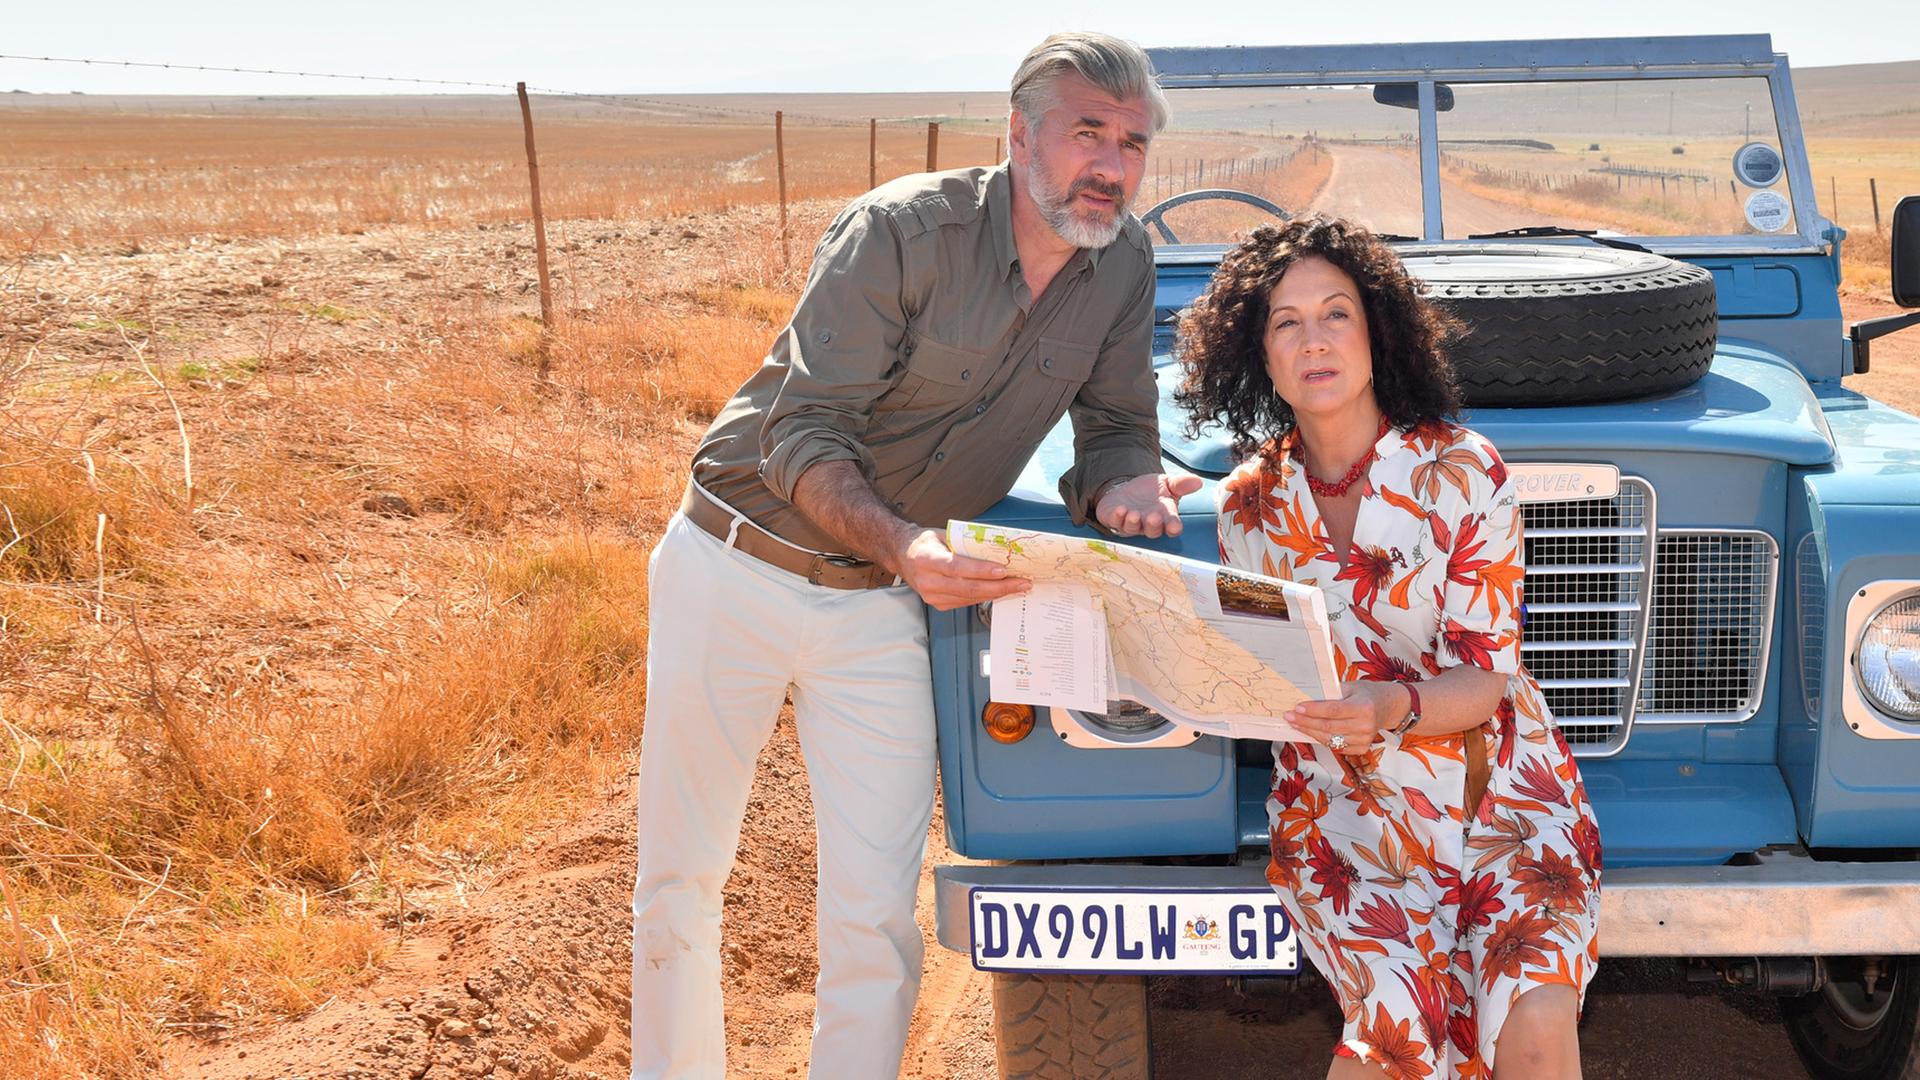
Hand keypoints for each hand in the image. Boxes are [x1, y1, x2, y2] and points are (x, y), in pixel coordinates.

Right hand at [890, 528, 1029, 610]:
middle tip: (1022, 582)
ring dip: (997, 593)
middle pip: (968, 587)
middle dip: (999, 586)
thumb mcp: (943, 535)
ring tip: (1018, 586)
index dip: (981, 570)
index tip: (1004, 570)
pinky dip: (986, 596)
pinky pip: (967, 602)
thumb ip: (966, 543)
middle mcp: (927, 581)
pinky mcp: (938, 605)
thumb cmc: (925, 543)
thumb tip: (999, 548)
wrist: (903, 556)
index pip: (957, 567)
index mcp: (926, 559)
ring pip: (970, 597)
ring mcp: (932, 596)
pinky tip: (1001, 590)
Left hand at [1094, 473, 1202, 537]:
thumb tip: (1198, 481)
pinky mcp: (1114, 520)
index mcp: (1164, 517)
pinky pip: (1115, 522)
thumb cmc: (1150, 491)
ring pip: (1132, 528)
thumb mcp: (1167, 483)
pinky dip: (1117, 516)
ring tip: (1134, 514)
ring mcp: (1130, 524)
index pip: (1171, 526)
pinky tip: (1120, 509)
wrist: (1128, 490)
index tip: (1175, 527)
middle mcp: (1148, 524)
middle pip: (1152, 531)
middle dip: (1153, 525)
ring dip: (1133, 522)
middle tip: (1154, 517)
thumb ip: (1181, 483)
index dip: (1173, 527)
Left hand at [1285, 680, 1408, 755]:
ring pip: (1330, 739)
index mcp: (1363, 707)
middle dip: (1305, 722)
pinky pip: (1336, 746)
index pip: (1333, 710)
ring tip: (1296, 724)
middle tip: (1289, 717)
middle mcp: (1365, 725)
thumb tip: (1307, 696)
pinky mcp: (1362, 748)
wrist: (1388, 707)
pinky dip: (1322, 739)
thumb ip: (1332, 692)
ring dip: (1310, 732)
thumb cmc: (1368, 694)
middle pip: (1328, 726)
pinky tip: (1311, 732)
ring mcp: (1364, 739)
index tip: (1297, 708)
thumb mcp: (1352, 686)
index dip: (1313, 710)